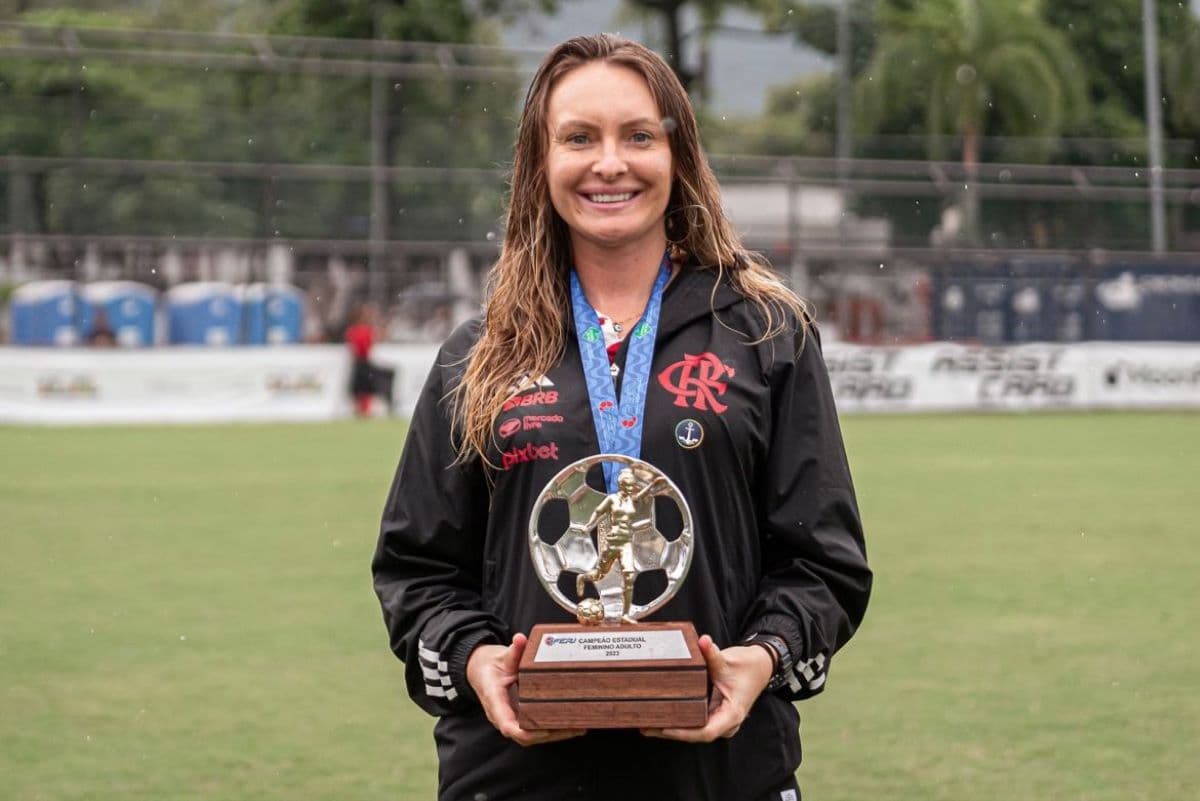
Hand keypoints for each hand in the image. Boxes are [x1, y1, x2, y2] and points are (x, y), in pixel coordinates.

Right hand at [466, 632, 585, 746]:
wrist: (482, 672)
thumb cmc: (491, 667)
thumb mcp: (502, 657)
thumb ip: (513, 651)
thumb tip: (520, 638)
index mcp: (495, 702)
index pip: (507, 725)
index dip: (524, 732)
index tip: (543, 730)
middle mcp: (503, 716)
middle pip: (525, 736)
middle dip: (549, 734)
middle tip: (572, 727)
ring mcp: (513, 719)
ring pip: (533, 736)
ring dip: (555, 734)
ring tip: (579, 728)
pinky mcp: (521, 718)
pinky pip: (537, 729)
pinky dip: (554, 729)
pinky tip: (573, 725)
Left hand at [641, 635, 772, 742]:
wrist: (760, 666)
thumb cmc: (748, 667)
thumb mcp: (728, 661)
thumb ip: (713, 654)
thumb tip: (703, 641)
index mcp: (731, 714)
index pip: (705, 731)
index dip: (684, 732)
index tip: (665, 728)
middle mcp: (725, 722)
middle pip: (695, 733)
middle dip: (670, 731)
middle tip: (645, 726)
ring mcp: (719, 719)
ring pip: (693, 730)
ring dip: (671, 727)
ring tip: (646, 723)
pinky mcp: (713, 713)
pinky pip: (694, 721)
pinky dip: (678, 718)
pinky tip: (660, 714)